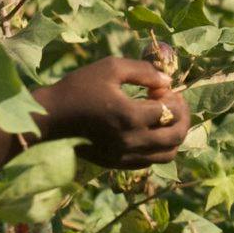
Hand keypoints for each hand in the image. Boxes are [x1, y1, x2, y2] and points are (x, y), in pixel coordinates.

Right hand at [34, 48, 193, 167]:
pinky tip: (148, 132)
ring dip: (174, 136)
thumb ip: (143, 71)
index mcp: (131, 116)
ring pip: (167, 154)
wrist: (50, 118)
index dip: (174, 98)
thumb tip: (167, 80)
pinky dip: (158, 148)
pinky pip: (150, 162)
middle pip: (176, 136)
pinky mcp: (117, 164)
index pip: (171, 111)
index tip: (161, 88)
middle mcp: (132, 141)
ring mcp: (125, 156)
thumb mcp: (110, 68)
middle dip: (183, 117)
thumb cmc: (78, 88)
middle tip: (174, 103)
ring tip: (165, 119)